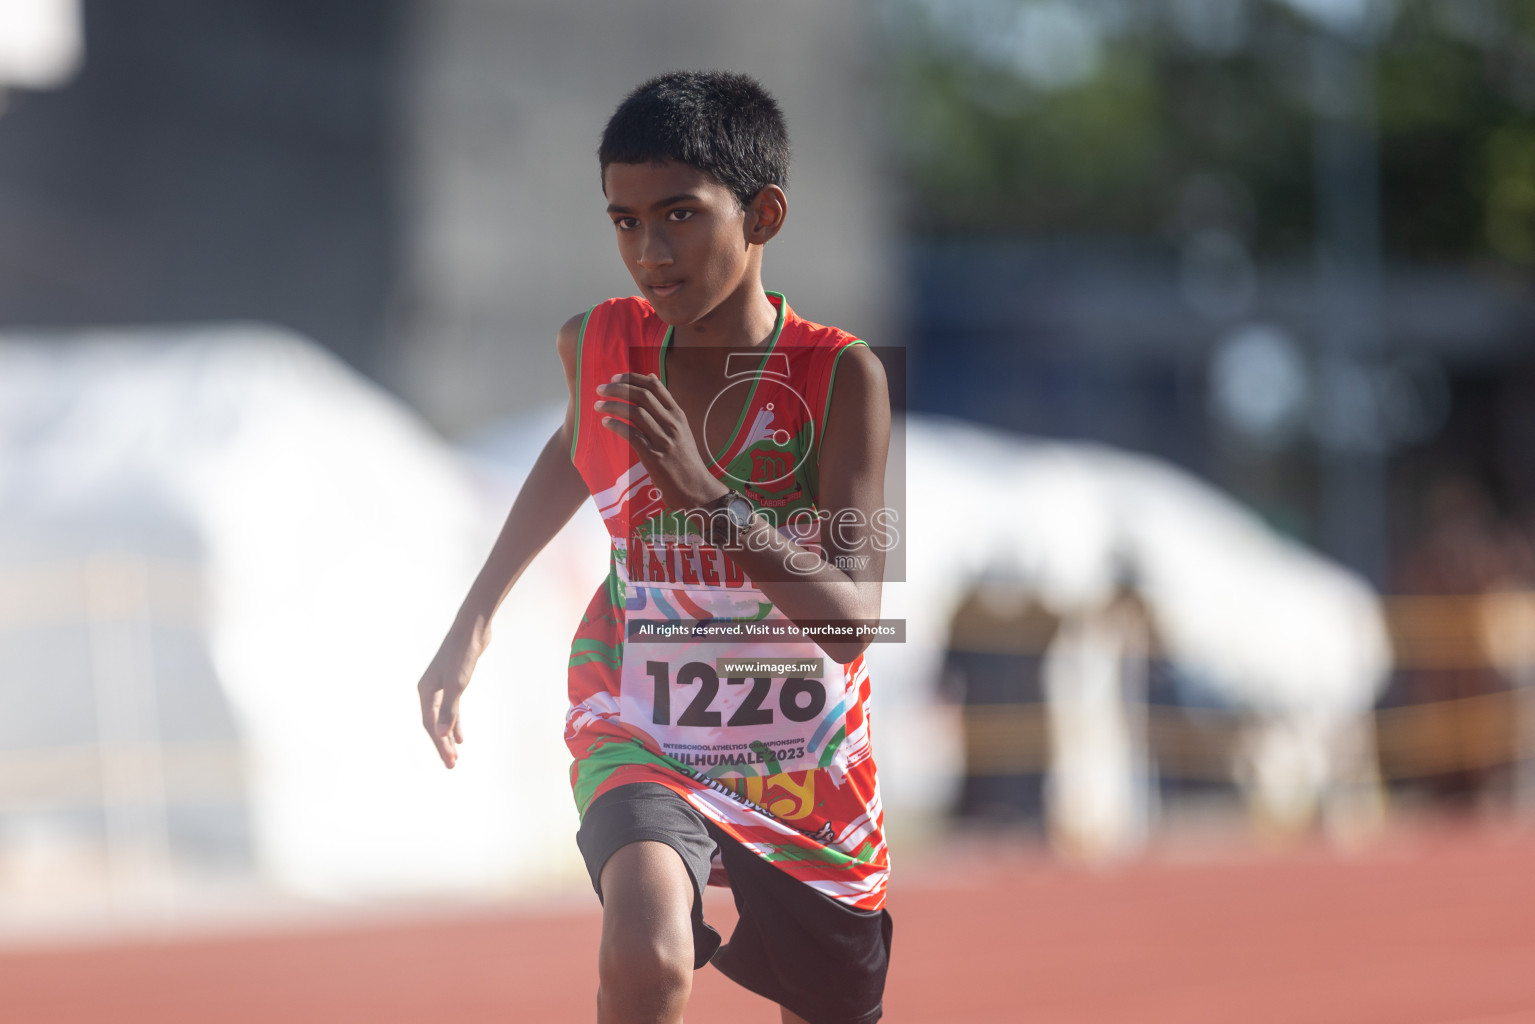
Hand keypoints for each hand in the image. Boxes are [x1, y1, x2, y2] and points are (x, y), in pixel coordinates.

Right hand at [417, 627, 485, 768]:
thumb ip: (450, 710)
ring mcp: (440, 686)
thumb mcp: (457, 684)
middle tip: (451, 765)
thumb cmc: (462, 654)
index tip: (450, 762)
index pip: (431, 726)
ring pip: (442, 718)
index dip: (440, 745)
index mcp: (426, 692)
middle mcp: (429, 691)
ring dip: (448, 737)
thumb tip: (442, 735)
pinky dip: (455, 723)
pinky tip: (460, 736)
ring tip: (455, 755)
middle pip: (434, 724)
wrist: (471, 630)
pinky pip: (451, 710)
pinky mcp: (453, 683)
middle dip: (442, 745)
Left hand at [594, 372, 727, 509]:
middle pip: (642, 396)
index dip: (632, 378)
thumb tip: (651, 377)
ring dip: (613, 406)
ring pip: (635, 413)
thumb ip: (665, 406)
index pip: (654, 386)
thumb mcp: (681, 428)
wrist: (697, 489)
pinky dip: (616, 425)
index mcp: (678, 415)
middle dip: (618, 388)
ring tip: (598, 406)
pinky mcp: (655, 456)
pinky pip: (632, 435)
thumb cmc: (685, 460)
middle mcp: (672, 424)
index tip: (615, 377)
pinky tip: (606, 423)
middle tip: (600, 389)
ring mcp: (664, 440)